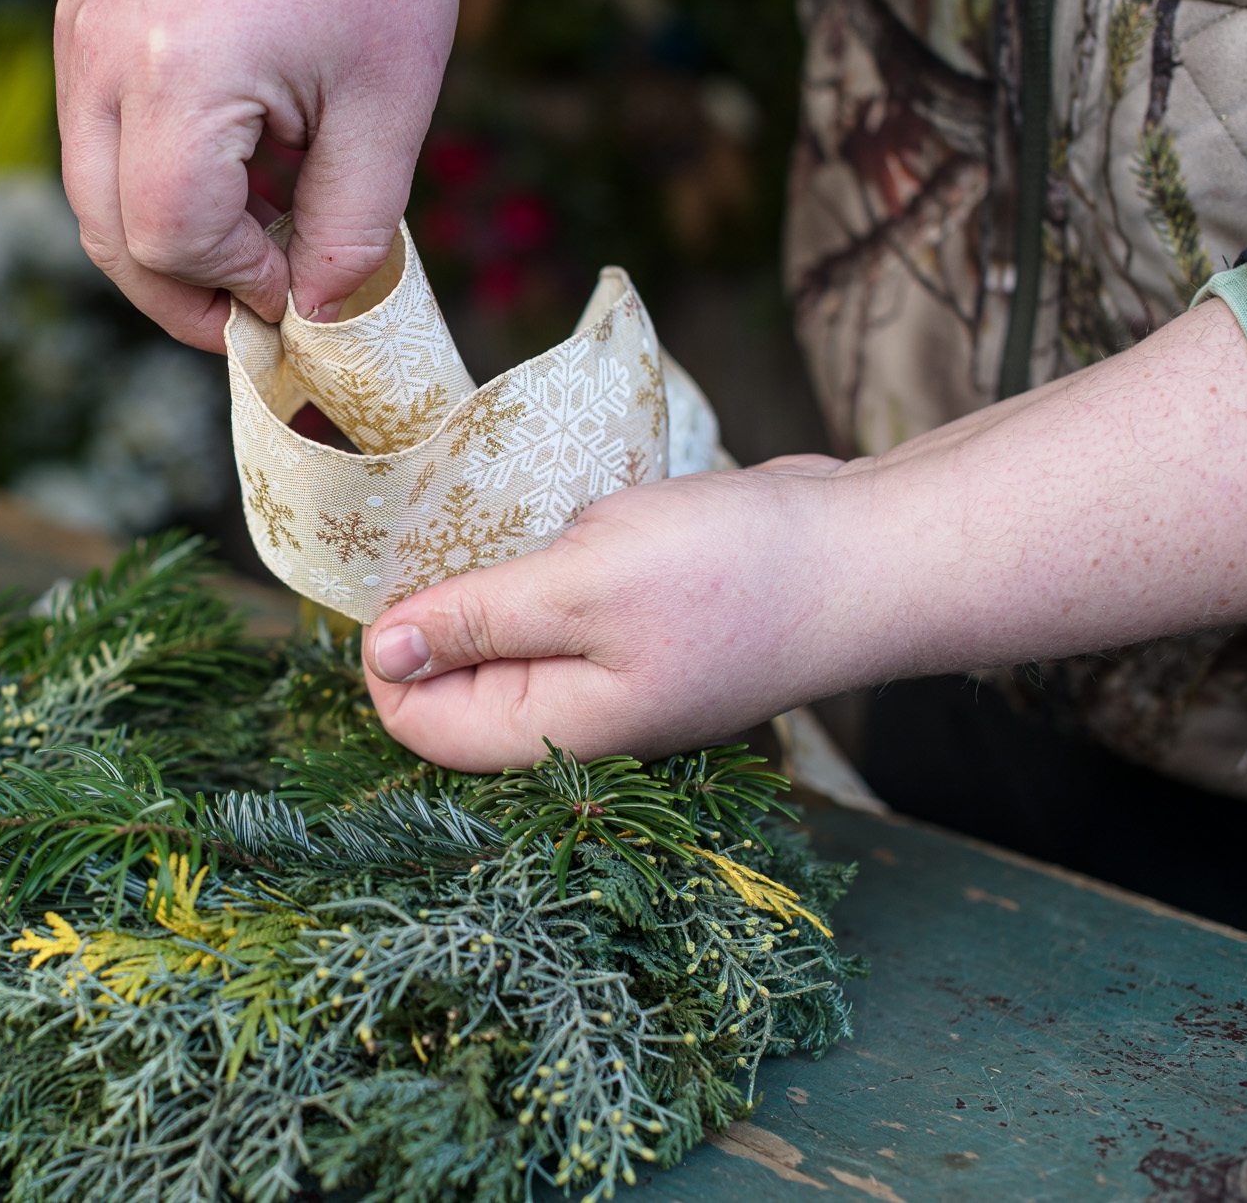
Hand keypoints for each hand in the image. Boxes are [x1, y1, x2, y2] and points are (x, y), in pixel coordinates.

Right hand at [54, 0, 474, 350]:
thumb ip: (352, 231)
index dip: (235, 285)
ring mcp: (80, 33)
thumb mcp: (388, 107)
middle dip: (184, 292)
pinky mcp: (83, 20)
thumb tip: (320, 318)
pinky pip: (98, 141)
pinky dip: (154, 184)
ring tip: (259, 237)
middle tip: (259, 312)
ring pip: (94, 197)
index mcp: (176, 72)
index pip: (172, 237)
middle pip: (110, 235)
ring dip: (169, 242)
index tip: (298, 291)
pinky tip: (237, 175)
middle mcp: (101, 54)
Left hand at [362, 298, 1246, 769]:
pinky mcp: (642, 624)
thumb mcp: (580, 586)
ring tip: (511, 522)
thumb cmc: (729, 574)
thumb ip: (474, 621)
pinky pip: (559, 604)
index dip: (388, 656)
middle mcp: (579, 713)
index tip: (402, 573)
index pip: (420, 724)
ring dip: (492, 579)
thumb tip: (379, 651)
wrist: (867, 551)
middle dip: (437, 611)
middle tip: (453, 531)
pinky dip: (545, 562)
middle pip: (457, 684)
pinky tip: (564, 519)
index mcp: (556, 728)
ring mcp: (615, 671)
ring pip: (509, 636)